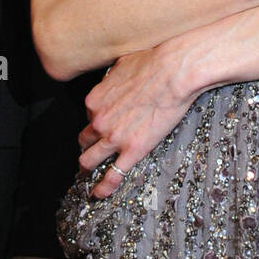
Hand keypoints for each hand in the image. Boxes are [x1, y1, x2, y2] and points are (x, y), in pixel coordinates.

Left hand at [77, 41, 192, 196]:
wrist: (173, 72)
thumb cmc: (152, 64)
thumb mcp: (122, 64)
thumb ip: (111, 79)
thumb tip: (114, 79)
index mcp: (95, 100)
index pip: (89, 116)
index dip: (97, 120)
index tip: (104, 123)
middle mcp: (99, 121)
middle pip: (84, 139)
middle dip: (88, 144)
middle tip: (93, 149)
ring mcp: (114, 138)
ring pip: (89, 160)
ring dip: (87, 167)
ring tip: (88, 174)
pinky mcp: (133, 150)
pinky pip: (113, 175)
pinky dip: (103, 188)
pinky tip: (99, 194)